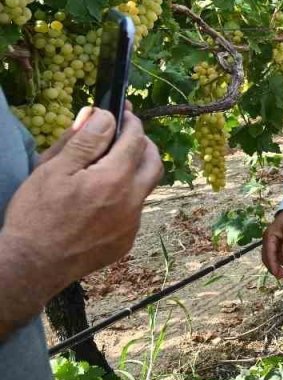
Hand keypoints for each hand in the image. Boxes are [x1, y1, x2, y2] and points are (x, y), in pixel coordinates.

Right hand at [3, 108, 161, 292]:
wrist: (31, 266)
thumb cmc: (36, 214)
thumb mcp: (53, 169)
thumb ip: (84, 140)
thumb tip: (103, 115)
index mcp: (115, 178)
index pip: (136, 139)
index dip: (130, 122)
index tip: (122, 113)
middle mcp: (132, 201)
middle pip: (154, 162)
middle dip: (143, 144)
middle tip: (125, 136)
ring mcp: (132, 224)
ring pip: (145, 188)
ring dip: (134, 171)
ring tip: (109, 165)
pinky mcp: (125, 241)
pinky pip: (133, 211)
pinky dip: (124, 197)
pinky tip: (99, 199)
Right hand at [263, 210, 282, 278]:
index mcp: (269, 237)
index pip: (269, 254)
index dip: (273, 265)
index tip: (278, 274)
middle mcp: (268, 240)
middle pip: (267, 257)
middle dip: (274, 268)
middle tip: (282, 277)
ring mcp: (272, 241)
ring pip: (272, 256)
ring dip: (278, 265)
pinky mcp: (277, 242)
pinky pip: (277, 253)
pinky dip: (281, 260)